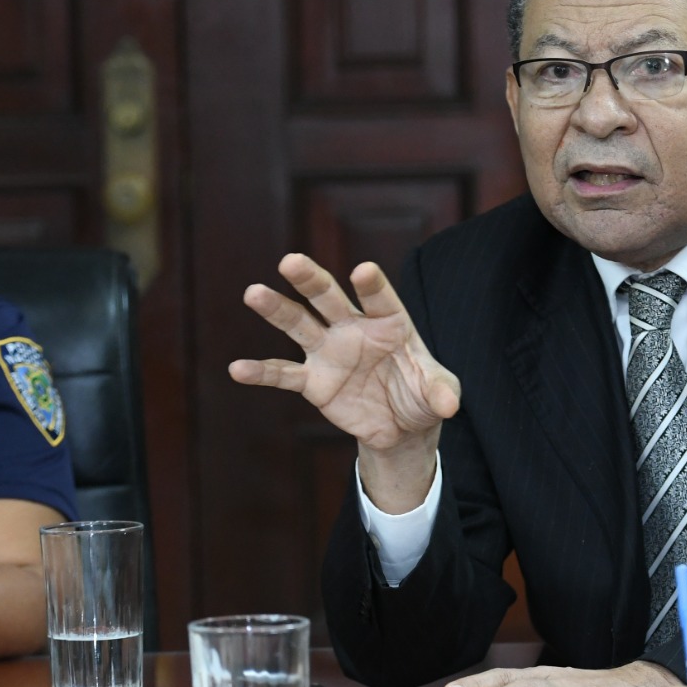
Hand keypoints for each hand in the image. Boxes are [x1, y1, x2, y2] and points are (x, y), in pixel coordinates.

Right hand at [229, 255, 460, 510]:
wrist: (401, 425)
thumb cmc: (422, 394)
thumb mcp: (438, 393)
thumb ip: (441, 393)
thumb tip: (449, 406)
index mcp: (389, 321)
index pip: (379, 298)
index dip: (372, 285)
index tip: (363, 270)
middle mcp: (353, 328)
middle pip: (328, 298)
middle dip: (311, 280)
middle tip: (290, 261)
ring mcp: (329, 351)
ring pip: (299, 324)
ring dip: (277, 309)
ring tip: (253, 293)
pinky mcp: (313, 381)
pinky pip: (284, 374)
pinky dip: (261, 372)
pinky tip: (237, 368)